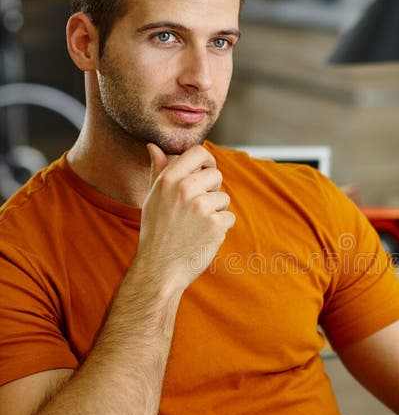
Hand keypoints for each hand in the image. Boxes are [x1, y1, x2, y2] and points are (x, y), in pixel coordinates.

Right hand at [136, 143, 234, 289]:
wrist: (159, 268)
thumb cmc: (155, 232)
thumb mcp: (152, 198)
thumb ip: (158, 171)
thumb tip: (153, 146)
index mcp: (169, 180)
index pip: (198, 152)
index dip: (207, 160)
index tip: (207, 170)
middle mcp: (185, 189)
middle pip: (215, 175)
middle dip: (212, 189)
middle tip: (197, 208)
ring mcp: (201, 207)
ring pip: (223, 198)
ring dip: (216, 211)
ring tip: (196, 226)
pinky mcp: (216, 224)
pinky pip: (229, 217)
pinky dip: (220, 227)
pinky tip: (203, 236)